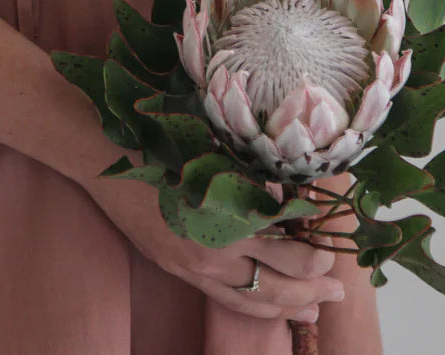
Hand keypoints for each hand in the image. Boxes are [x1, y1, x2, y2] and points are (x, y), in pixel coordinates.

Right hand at [83, 172, 344, 323]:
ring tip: (314, 307)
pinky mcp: (175, 267)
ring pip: (250, 301)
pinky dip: (251, 306)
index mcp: (227, 219)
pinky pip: (223, 299)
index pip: (288, 253)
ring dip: (286, 306)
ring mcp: (191, 266)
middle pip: (275, 286)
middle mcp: (212, 253)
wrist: (104, 152)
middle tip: (340, 288)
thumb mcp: (217, 150)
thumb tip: (291, 196)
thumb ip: (254, 178)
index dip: (315, 256)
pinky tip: (268, 305)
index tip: (333, 249)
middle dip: (312, 289)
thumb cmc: (164, 137)